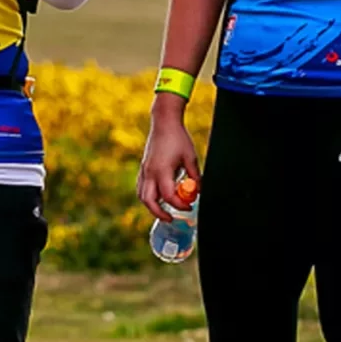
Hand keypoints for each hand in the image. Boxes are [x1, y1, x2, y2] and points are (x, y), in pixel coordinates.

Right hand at [138, 100, 200, 222]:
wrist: (164, 122)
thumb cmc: (178, 138)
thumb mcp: (191, 158)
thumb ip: (195, 176)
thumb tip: (198, 191)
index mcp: (162, 170)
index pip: (168, 196)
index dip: (179, 205)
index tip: (190, 206)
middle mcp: (150, 172)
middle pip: (148, 201)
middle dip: (159, 213)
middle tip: (172, 218)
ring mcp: (144, 170)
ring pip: (142, 195)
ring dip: (152, 206)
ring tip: (165, 211)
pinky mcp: (143, 167)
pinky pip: (141, 187)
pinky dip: (148, 196)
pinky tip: (159, 197)